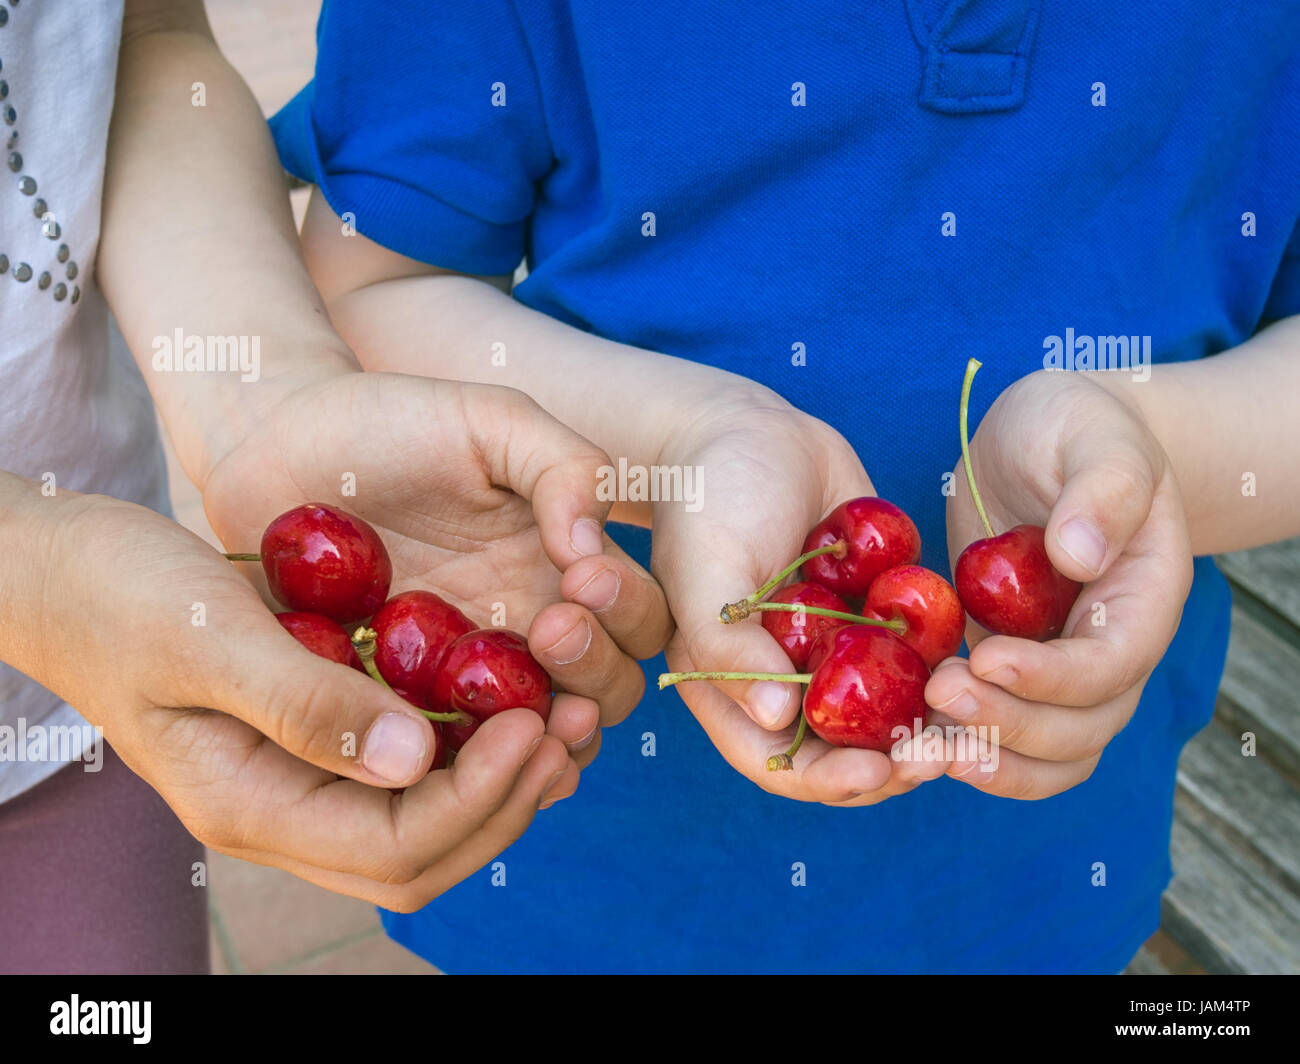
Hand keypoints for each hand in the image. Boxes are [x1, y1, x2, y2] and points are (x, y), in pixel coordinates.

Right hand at [23, 491, 571, 910]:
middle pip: (423, 855)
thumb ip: (305, 703)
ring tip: (567, 711)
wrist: (67, 569)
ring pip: (426, 818)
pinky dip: (471, 740)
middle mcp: (286, 807)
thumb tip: (414, 757)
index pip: (394, 849)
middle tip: (572, 726)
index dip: (476, 799)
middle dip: (508, 801)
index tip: (531, 724)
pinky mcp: (320, 731)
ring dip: (503, 777)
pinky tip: (514, 690)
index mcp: (252, 803)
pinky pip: (411, 764)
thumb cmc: (119, 594)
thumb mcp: (208, 638)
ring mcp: (303, 775)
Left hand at [201, 369, 673, 765]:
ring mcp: (460, 683)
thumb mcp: (490, 421)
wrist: (275, 446)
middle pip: (604, 694)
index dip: (628, 612)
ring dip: (545, 735)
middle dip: (596, 671)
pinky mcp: (393, 711)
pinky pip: (442, 763)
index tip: (584, 576)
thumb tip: (592, 550)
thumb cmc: (389, 424)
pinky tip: (450, 738)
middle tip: (551, 628)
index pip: (636, 621)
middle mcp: (524, 637)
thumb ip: (565, 467)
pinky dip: (462, 767)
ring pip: (535, 744)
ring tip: (521, 702)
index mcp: (560, 572)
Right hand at [653, 392, 951, 803]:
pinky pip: (914, 651)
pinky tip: (970, 660)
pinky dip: (941, 663)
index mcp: (730, 682)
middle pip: (842, 748)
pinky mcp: (873, 607)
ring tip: (967, 718)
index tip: (876, 771)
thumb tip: (777, 721)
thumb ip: (727, 647)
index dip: (826, 779)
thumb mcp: (704, 569)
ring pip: (886, 709)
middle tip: (938, 756)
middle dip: (890, 762)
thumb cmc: (707, 495)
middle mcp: (785, 674)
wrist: (748, 424)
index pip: (778, 759)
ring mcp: (833, 643)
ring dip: (926, 723)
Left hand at [929, 369, 1193, 798]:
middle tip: (937, 694)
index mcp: (1142, 598)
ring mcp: (1056, 668)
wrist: (1043, 442)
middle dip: (1010, 726)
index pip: (1110, 664)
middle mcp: (1107, 649)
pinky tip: (901, 742)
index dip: (1052, 677)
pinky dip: (956, 747)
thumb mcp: (1095, 437)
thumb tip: (1080, 555)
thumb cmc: (1075, 427)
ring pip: (1043, 754)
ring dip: (986, 759)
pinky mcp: (1003, 669)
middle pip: (1079, 729)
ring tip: (917, 748)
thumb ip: (1101, 490)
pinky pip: (994, 733)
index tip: (985, 656)